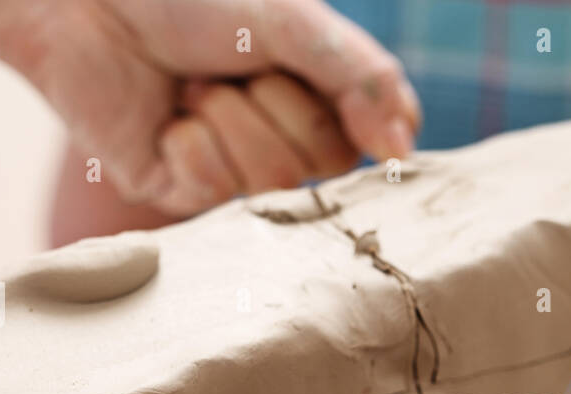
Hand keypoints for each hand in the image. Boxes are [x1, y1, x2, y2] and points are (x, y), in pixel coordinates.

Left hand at [8, 0, 421, 216]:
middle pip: (320, 165)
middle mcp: (280, 146)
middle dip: (276, 101)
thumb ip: (359, 77)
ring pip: (269, 183)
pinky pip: (212, 190)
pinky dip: (190, 141)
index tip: (307, 71)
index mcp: (317, 103)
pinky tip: (167, 116)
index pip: (372, 142)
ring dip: (229, 117)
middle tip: (231, 64)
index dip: (351, 113)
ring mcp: (231, 176)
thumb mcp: (293, 22)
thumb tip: (403, 149)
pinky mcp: (179, 194)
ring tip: (193, 85)